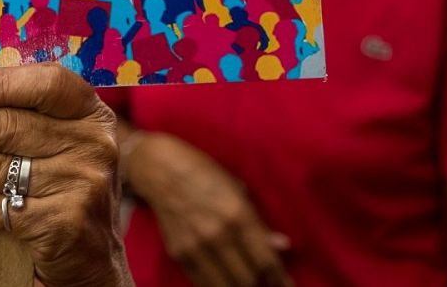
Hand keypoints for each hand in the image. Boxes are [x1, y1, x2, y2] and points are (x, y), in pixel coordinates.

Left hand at [0, 64, 128, 286]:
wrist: (93, 263)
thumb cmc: (63, 193)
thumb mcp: (63, 146)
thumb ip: (30, 114)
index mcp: (94, 116)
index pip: (50, 81)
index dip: (1, 83)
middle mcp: (95, 145)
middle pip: (6, 126)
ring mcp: (82, 183)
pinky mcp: (64, 222)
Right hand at [124, 131, 291, 286]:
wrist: (159, 169)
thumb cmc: (204, 173)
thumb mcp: (237, 191)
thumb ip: (258, 223)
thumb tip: (282, 246)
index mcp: (237, 215)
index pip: (266, 261)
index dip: (281, 280)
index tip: (287, 286)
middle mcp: (217, 235)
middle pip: (248, 280)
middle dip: (261, 285)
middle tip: (267, 283)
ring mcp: (195, 247)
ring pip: (226, 286)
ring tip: (248, 283)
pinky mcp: (178, 254)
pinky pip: (203, 283)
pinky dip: (218, 285)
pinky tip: (226, 281)